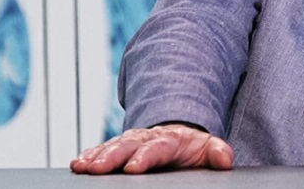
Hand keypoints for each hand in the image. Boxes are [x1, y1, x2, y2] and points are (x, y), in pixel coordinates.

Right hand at [70, 123, 233, 173]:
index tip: (133, 168)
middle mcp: (145, 138)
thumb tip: (225, 159)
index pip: (156, 148)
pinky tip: (79, 163)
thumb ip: (217, 152)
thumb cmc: (192, 146)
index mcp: (169, 139)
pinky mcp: (119, 147)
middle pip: (127, 146)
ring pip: (111, 147)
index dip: (144, 157)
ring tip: (82, 166)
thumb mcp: (208, 147)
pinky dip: (90, 154)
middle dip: (111, 157)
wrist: (178, 133)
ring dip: (96, 156)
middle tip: (97, 169)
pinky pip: (102, 149)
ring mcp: (130, 141)